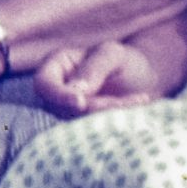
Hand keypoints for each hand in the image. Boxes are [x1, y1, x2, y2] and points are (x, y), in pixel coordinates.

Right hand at [34, 37, 167, 116]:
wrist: (142, 82)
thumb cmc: (124, 61)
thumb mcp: (113, 54)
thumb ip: (95, 68)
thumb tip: (76, 92)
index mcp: (55, 65)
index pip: (44, 84)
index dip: (59, 96)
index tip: (81, 102)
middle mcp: (56, 92)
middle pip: (61, 109)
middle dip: (95, 107)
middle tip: (129, 99)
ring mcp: (67, 113)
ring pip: (78, 124)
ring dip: (109, 115)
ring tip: (138, 99)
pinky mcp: (81, 129)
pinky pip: (93, 133)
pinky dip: (115, 123)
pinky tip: (139, 106)